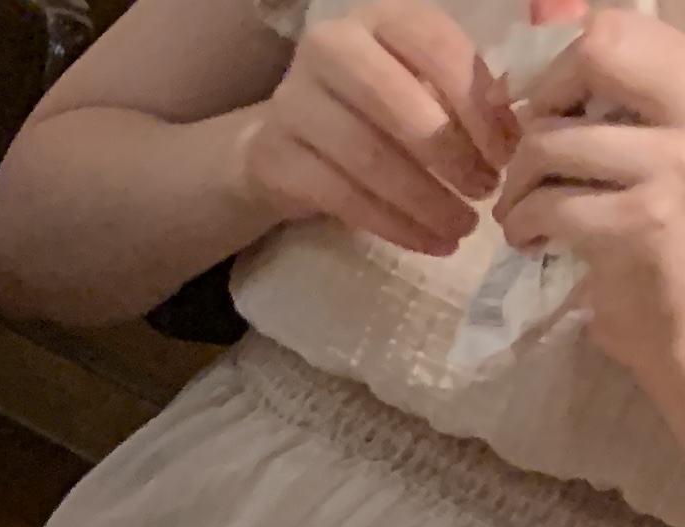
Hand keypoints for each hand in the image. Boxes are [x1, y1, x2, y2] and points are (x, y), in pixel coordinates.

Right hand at [241, 0, 520, 259]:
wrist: (287, 139)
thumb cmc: (375, 107)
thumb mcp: (422, 81)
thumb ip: (465, 91)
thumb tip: (518, 133)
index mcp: (381, 18)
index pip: (438, 51)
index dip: (478, 105)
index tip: (507, 153)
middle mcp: (331, 47)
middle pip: (401, 108)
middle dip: (452, 157)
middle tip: (486, 192)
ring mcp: (293, 102)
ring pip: (371, 159)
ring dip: (425, 201)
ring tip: (462, 227)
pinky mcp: (273, 157)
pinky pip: (342, 197)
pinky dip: (392, 225)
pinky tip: (427, 241)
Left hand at [500, 8, 684, 415]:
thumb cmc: (676, 252)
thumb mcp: (664, 167)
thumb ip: (629, 121)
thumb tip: (544, 89)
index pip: (628, 31)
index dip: (569, 68)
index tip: (551, 113)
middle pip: (600, 49)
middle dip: (544, 102)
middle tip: (533, 157)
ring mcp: (677, 163)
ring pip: (552, 142)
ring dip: (519, 187)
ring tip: (525, 217)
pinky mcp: (643, 221)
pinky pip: (549, 206)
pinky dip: (524, 228)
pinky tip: (536, 245)